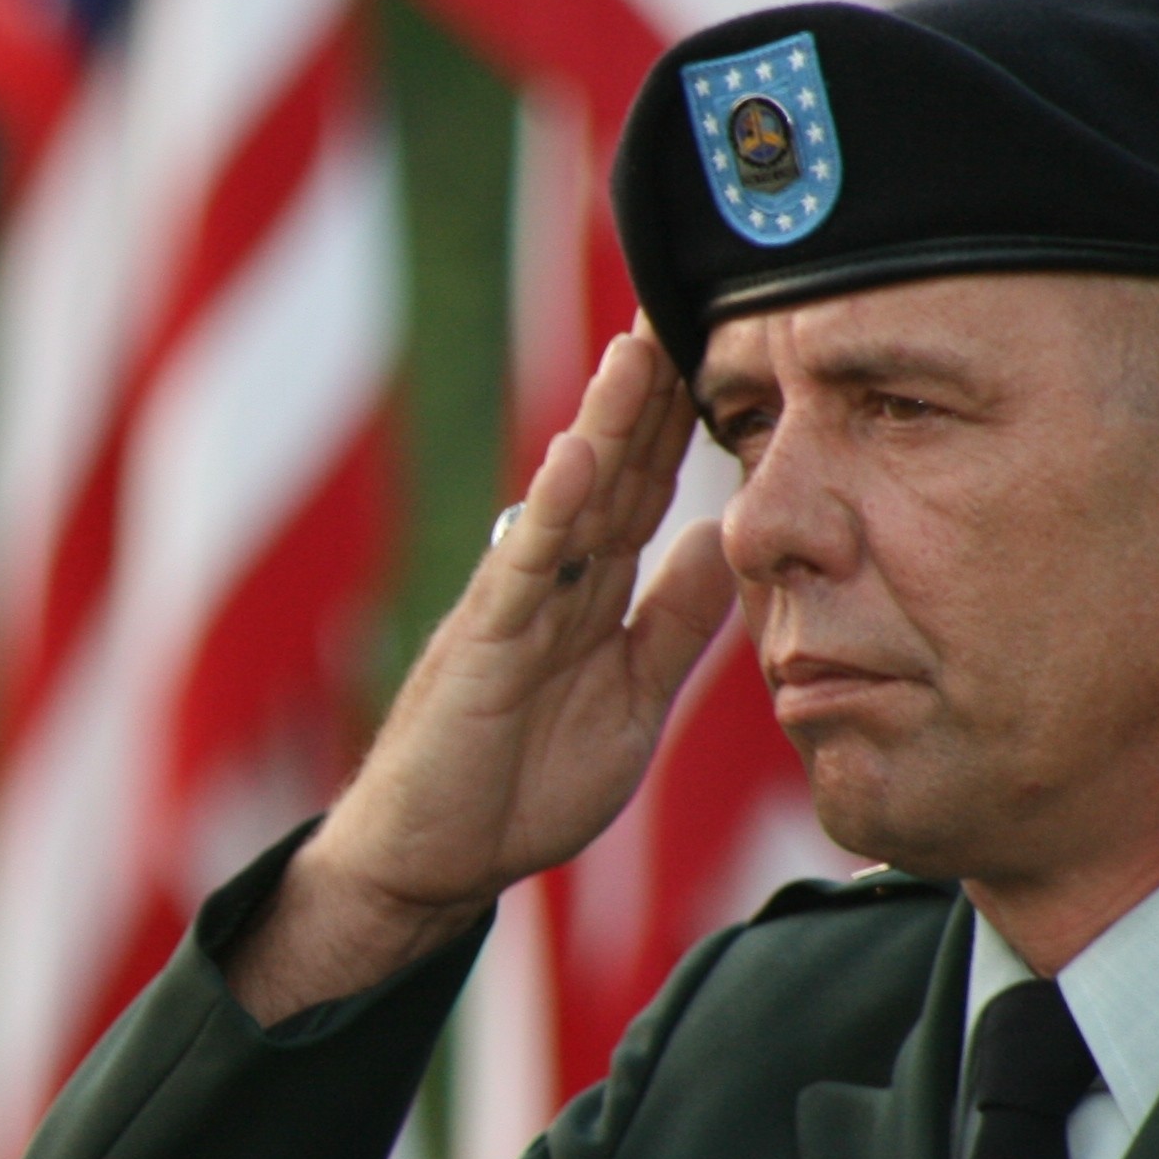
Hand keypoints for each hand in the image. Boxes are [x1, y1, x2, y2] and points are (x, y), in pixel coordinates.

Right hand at [227, 324, 735, 1020]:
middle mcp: (551, 581)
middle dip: (652, 389)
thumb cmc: (517, 785)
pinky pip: (523, 567)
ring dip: (607, 421)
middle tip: (689, 295)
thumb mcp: (632, 700)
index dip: (687, 421)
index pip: (649, 489)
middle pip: (615, 469)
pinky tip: (582, 453)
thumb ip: (675, 623)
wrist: (429, 863)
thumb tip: (724, 539)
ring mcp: (512, 605)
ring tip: (642, 343)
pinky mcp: (481, 644)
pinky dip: (553, 509)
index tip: (729, 342)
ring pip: (570, 497)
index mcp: (590, 595)